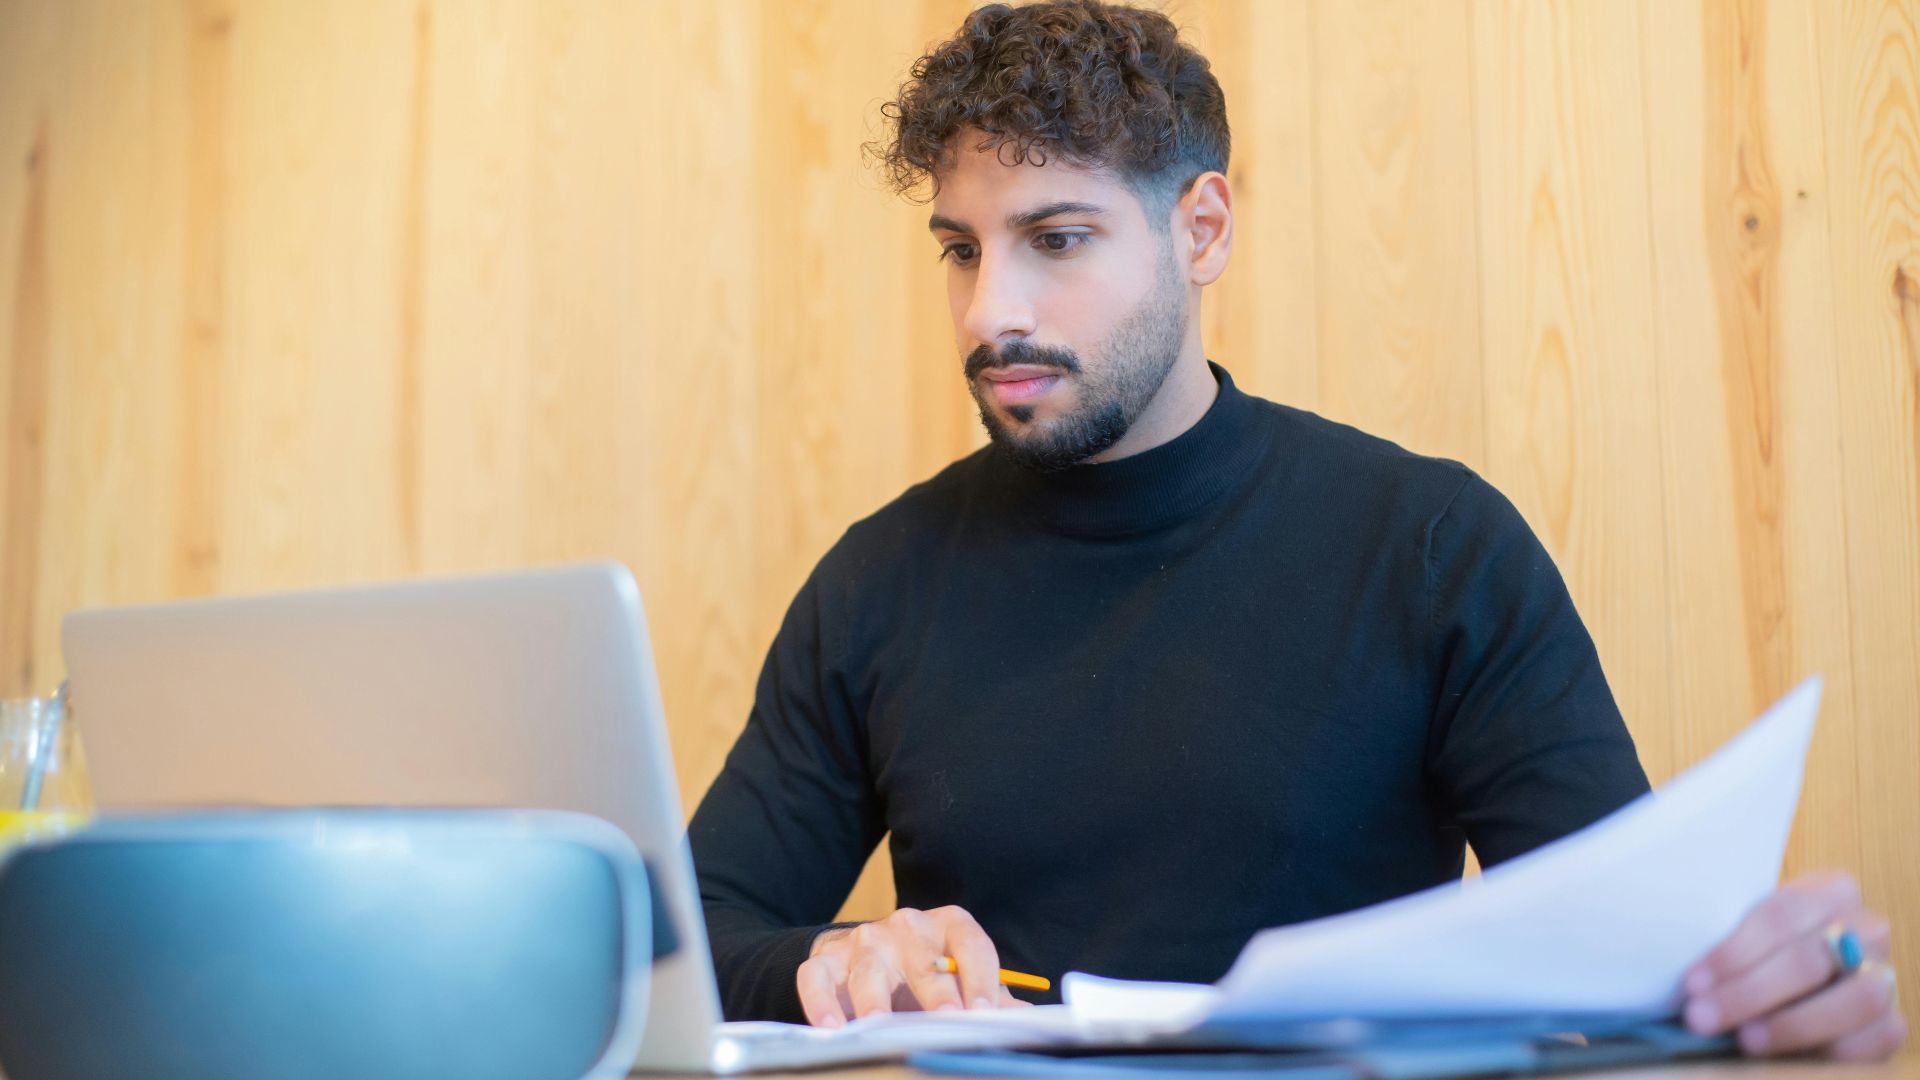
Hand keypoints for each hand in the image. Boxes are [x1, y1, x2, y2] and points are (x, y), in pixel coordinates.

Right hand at [796, 905, 1026, 1026]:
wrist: (867, 956)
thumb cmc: (925, 974)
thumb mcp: (961, 980)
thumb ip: (992, 997)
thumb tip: (1030, 1021)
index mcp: (949, 926)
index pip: (971, 944)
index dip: (981, 978)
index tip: (987, 1012)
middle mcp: (907, 927)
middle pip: (922, 954)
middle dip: (935, 989)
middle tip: (946, 1019)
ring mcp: (865, 940)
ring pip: (869, 964)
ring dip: (873, 996)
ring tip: (879, 1024)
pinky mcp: (827, 959)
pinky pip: (817, 976)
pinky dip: (821, 1001)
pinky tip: (831, 1028)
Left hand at [1683, 870, 1903, 1059]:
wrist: (1805, 977)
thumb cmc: (1765, 950)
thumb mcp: (1749, 934)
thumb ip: (1729, 949)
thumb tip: (1689, 983)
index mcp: (1829, 890)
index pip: (1779, 916)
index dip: (1733, 952)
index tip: (1693, 983)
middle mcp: (1867, 928)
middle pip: (1809, 959)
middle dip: (1749, 992)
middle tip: (1702, 1017)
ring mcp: (1885, 975)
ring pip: (1854, 998)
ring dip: (1793, 1024)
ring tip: (1746, 1040)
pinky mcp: (1891, 1023)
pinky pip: (1874, 1038)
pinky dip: (1831, 1050)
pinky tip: (1788, 1058)